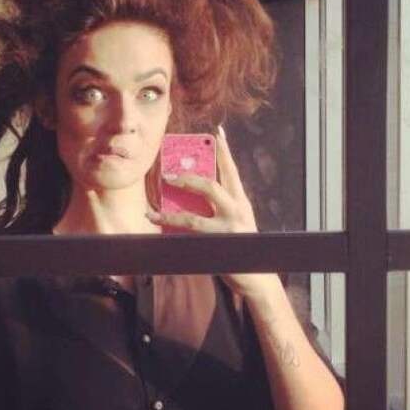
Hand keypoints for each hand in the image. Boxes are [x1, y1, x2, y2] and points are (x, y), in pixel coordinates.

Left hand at [146, 125, 272, 298]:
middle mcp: (237, 210)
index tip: (218, 133)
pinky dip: (173, 233)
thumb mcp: (235, 220)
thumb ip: (220, 206)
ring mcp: (228, 228)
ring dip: (170, 214)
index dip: (224, 151)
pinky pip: (189, 237)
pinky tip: (159, 230)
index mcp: (241, 201)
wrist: (257, 277)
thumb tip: (191, 192)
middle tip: (167, 175)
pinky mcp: (218, 244)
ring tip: (153, 211)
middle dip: (187, 179)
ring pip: (194, 214)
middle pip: (211, 186)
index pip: (232, 171)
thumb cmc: (240, 246)